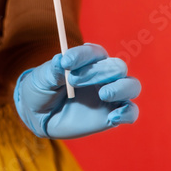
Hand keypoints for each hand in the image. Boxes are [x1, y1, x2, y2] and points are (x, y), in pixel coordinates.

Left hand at [13, 43, 140, 138]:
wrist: (39, 115)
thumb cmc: (41, 90)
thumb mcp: (42, 78)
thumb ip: (53, 70)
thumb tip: (60, 60)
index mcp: (87, 61)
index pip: (94, 52)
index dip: (82, 55)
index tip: (66, 62)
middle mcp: (103, 75)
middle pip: (116, 67)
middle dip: (99, 72)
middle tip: (74, 81)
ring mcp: (110, 95)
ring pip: (131, 85)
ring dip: (121, 87)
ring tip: (103, 94)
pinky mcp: (112, 115)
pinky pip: (131, 112)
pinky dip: (127, 113)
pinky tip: (113, 117)